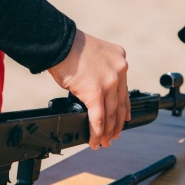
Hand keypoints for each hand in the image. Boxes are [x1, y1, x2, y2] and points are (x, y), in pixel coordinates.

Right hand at [48, 29, 130, 149]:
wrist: (59, 43)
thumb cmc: (70, 47)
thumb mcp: (95, 54)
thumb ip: (101, 71)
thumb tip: (96, 90)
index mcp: (120, 60)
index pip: (125, 89)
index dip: (125, 108)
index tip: (125, 119)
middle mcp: (119, 71)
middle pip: (120, 104)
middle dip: (116, 124)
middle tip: (115, 135)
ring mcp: (109, 82)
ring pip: (110, 114)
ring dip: (107, 131)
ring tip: (104, 142)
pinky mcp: (95, 92)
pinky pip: (97, 118)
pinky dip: (96, 132)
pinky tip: (95, 140)